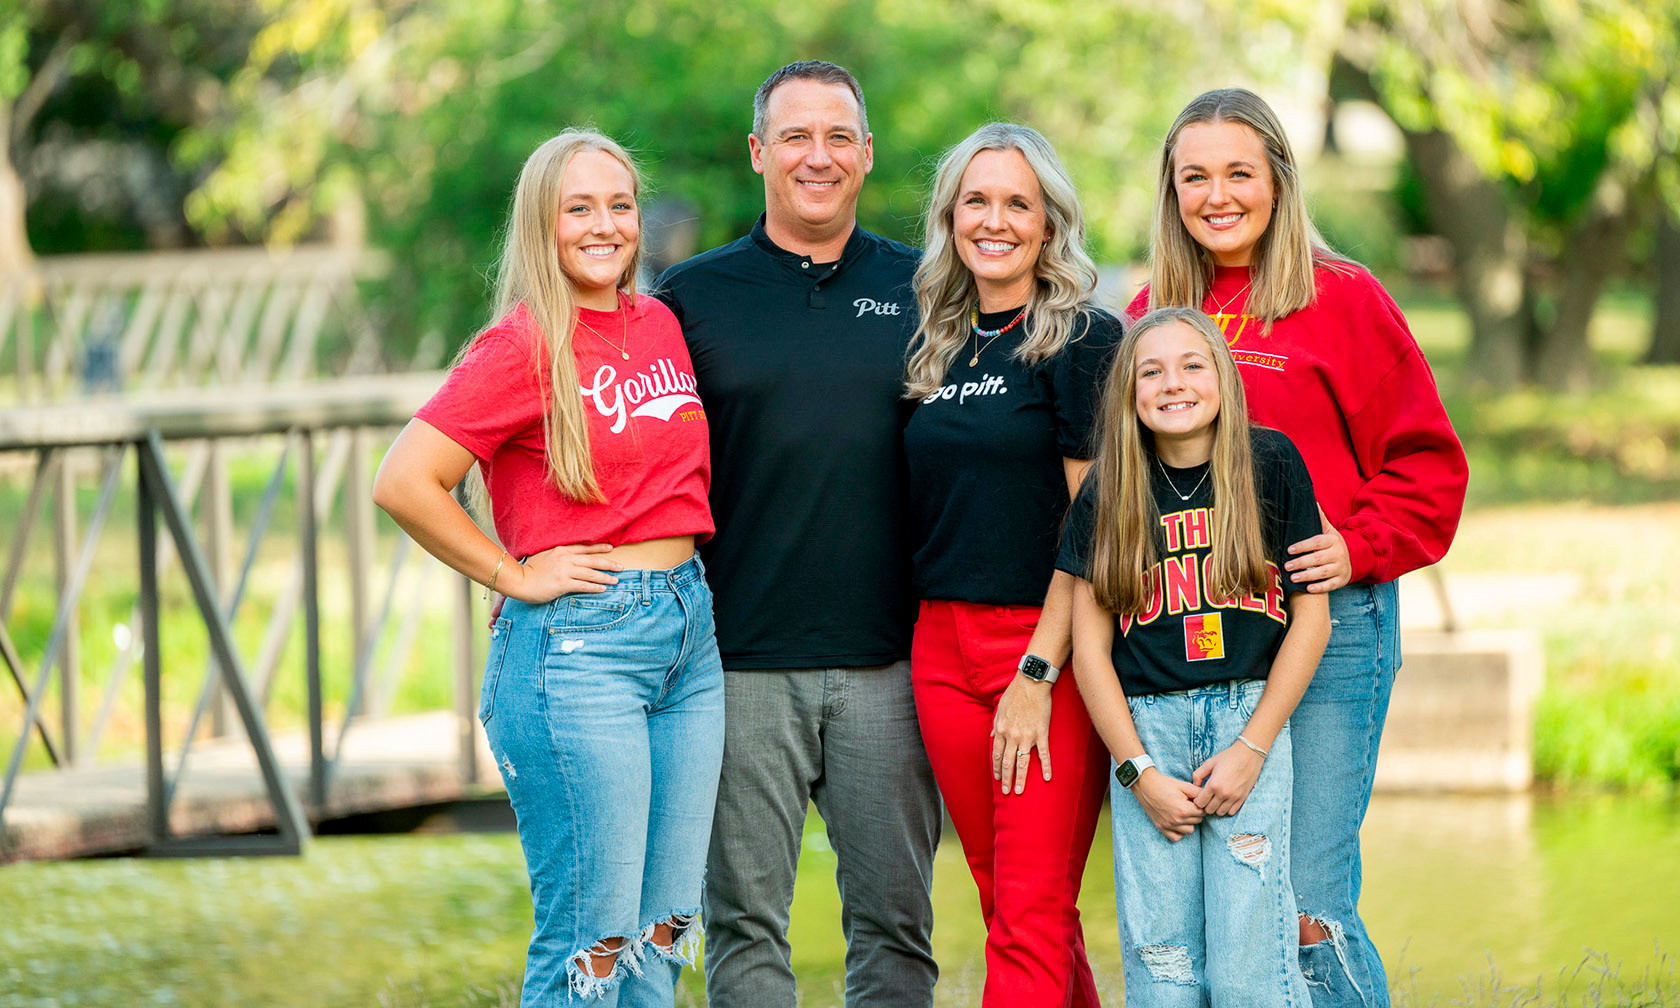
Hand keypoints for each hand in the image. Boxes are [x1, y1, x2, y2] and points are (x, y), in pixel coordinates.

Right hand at [502, 543, 621, 602]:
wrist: (519, 580)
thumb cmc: (529, 570)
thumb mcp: (544, 556)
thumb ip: (557, 556)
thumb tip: (567, 559)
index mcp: (561, 550)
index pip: (584, 548)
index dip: (599, 548)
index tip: (611, 548)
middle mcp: (565, 558)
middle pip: (592, 560)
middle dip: (609, 563)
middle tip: (621, 567)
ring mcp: (565, 571)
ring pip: (591, 573)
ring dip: (605, 577)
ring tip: (616, 580)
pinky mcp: (563, 584)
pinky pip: (583, 585)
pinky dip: (595, 587)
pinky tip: (603, 589)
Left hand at [992, 674, 1052, 794]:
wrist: (1031, 683)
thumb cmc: (1014, 693)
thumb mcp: (999, 708)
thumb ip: (995, 723)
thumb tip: (991, 735)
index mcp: (1000, 729)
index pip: (996, 754)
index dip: (997, 768)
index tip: (998, 778)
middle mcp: (1011, 735)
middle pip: (1007, 762)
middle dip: (1006, 779)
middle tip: (1007, 792)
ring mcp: (1026, 736)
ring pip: (1022, 762)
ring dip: (1021, 778)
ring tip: (1020, 791)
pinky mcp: (1041, 733)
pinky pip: (1043, 754)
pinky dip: (1046, 767)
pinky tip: (1047, 778)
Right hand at [1131, 769, 1204, 840]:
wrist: (1145, 784)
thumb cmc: (1164, 783)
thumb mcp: (1183, 785)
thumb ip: (1198, 792)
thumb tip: (1208, 797)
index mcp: (1184, 809)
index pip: (1203, 812)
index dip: (1201, 805)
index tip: (1196, 800)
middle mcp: (1177, 820)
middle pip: (1198, 821)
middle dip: (1196, 813)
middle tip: (1189, 804)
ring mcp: (1168, 825)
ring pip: (1190, 831)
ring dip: (1189, 822)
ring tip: (1184, 813)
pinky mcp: (1161, 827)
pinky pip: (1176, 837)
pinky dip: (1179, 832)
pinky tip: (1178, 822)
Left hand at [1191, 743, 1263, 816]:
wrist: (1249, 755)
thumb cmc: (1228, 757)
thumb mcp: (1209, 763)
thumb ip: (1198, 775)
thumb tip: (1195, 786)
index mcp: (1213, 785)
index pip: (1200, 803)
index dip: (1197, 801)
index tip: (1199, 796)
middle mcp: (1223, 793)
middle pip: (1209, 810)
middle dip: (1206, 805)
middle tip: (1207, 798)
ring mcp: (1234, 797)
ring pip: (1220, 813)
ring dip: (1216, 808)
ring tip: (1216, 799)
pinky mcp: (1242, 798)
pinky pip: (1231, 812)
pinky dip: (1227, 808)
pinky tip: (1225, 800)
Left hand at [1285, 506, 1350, 592]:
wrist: (1356, 557)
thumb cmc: (1334, 544)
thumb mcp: (1329, 530)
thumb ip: (1319, 518)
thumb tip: (1311, 500)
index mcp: (1333, 540)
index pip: (1316, 542)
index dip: (1303, 546)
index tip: (1289, 550)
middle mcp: (1338, 554)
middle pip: (1318, 558)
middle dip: (1301, 563)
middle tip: (1286, 566)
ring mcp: (1341, 568)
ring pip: (1323, 573)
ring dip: (1307, 576)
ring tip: (1292, 578)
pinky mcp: (1342, 580)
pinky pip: (1331, 585)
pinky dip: (1320, 588)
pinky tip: (1308, 589)